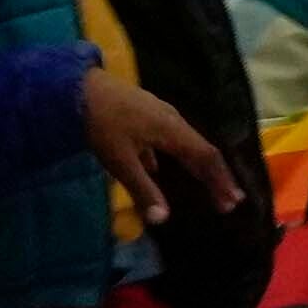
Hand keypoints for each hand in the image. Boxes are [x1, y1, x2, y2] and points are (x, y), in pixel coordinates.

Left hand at [88, 56, 238, 211]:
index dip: (220, 180)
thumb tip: (163, 220)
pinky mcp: (144, 113)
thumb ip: (143, 189)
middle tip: (228, 200)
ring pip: (185, 143)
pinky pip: (168, 139)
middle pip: (200, 149)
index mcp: (172, 129)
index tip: (232, 202)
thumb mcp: (120, 161)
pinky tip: (159, 169)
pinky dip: (174, 157)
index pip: (205, 157)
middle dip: (214, 176)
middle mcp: (172, 119)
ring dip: (196, 166)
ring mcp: (158, 113)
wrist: (75, 87)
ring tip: (203, 185)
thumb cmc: (101, 123)